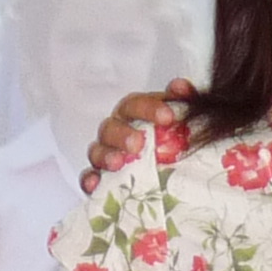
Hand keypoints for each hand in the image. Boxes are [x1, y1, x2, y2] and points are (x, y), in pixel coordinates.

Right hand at [80, 77, 197, 190]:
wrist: (171, 174)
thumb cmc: (172, 139)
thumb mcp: (182, 120)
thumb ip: (183, 102)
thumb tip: (181, 87)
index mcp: (133, 114)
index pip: (134, 105)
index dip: (149, 108)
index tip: (168, 117)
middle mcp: (116, 131)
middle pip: (111, 127)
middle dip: (122, 134)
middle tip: (137, 144)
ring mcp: (105, 155)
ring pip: (96, 151)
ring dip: (105, 155)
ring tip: (117, 163)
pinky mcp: (100, 180)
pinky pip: (88, 177)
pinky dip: (89, 179)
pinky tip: (94, 183)